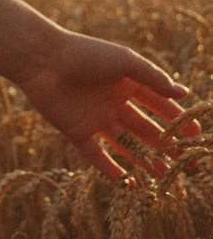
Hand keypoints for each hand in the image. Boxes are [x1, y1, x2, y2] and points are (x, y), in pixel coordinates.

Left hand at [17, 31, 199, 181]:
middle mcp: (113, 102)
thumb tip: (183, 94)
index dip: (176, 119)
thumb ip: (153, 78)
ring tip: (164, 174)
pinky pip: (98, 156)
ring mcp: (95, 118)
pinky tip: (130, 184)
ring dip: (144, 159)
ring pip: (125, 144)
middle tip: (185, 162)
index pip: (157, 104)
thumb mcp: (124, 61)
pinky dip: (113, 171)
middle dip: (165, 144)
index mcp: (126, 82)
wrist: (44, 62)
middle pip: (144, 127)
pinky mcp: (77, 132)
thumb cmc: (85, 54)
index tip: (195, 136)